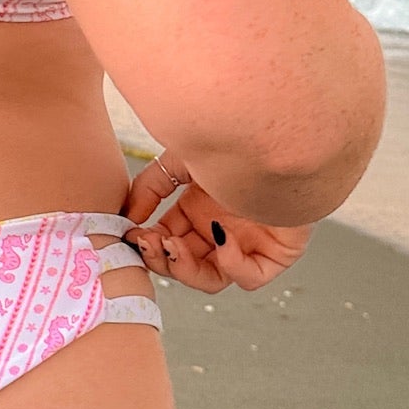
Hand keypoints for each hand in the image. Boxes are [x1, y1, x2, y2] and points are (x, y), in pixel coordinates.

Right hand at [122, 149, 310, 292]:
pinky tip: (222, 236)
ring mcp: (248, 244)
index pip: (167, 241)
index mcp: (198, 211)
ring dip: (185, 268)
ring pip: (211, 277)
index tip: (131, 234)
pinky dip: (231, 264)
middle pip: (184, 263)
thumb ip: (150, 185)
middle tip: (148, 242)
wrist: (281, 131)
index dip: (148, 244)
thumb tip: (128, 218)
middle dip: (161, 258)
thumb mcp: (181, 157)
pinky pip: (250, 277)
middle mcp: (221, 230)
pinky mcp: (277, 254)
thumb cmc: (235, 138)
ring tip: (172, 244)